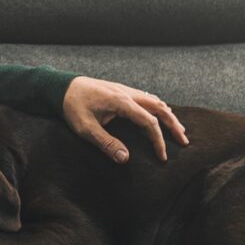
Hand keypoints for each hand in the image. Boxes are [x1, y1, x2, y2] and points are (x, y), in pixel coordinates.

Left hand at [62, 76, 187, 162]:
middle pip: (159, 107)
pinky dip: (157, 108)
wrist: (60, 86)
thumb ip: (105, 143)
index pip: (149, 121)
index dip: (158, 140)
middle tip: (184, 141)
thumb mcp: (85, 128)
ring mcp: (125, 90)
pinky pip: (146, 97)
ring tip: (177, 130)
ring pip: (155, 100)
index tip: (162, 156)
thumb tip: (125, 158)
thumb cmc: (71, 106)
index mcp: (121, 102)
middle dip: (173, 125)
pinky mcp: (121, 90)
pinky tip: (158, 115)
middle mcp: (127, 93)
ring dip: (168, 115)